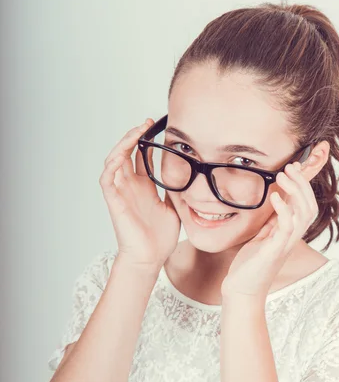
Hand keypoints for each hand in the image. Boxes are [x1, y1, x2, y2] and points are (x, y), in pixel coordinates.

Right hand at [99, 119, 180, 272]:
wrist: (151, 258)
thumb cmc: (160, 239)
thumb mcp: (173, 207)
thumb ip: (173, 190)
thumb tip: (188, 174)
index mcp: (144, 188)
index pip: (141, 158)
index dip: (146, 142)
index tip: (156, 127)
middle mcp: (130, 187)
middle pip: (126, 154)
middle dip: (134, 136)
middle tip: (146, 123)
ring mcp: (121, 193)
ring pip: (114, 161)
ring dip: (123, 145)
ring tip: (135, 132)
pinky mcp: (114, 202)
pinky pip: (107, 179)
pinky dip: (112, 165)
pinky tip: (121, 154)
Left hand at [220, 161, 318, 299]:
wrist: (241, 290)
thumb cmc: (250, 266)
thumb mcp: (262, 238)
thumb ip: (272, 223)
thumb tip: (275, 203)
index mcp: (290, 235)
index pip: (306, 205)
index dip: (303, 185)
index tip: (293, 167)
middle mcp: (292, 239)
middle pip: (310, 206)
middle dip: (302, 183)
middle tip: (290, 166)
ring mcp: (285, 245)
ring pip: (304, 213)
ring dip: (295, 191)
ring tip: (282, 175)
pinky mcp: (275, 251)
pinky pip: (286, 227)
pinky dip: (283, 209)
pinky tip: (274, 197)